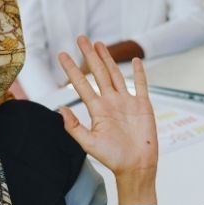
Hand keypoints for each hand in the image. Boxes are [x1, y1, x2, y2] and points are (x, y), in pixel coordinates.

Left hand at [58, 36, 157, 204]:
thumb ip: (74, 127)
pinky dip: (139, 73)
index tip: (62, 54)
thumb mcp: (89, 143)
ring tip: (99, 44)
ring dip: (108, 59)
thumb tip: (60, 109)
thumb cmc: (113, 158)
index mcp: (97, 109)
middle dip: (89, 55)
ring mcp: (127, 102)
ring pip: (116, 74)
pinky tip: (136, 61)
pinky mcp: (143, 106)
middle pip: (98, 73)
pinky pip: (141, 85)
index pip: (81, 84)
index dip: (72, 69)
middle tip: (81, 38)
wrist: (136, 166)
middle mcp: (111, 102)